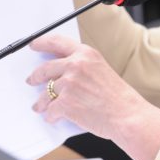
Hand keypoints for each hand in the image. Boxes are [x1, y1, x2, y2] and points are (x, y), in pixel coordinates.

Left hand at [27, 34, 159, 159]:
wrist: (127, 114)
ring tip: (41, 107)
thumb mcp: (101, 69)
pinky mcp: (64, 103)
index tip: (34, 45)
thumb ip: (82, 66)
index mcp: (86, 54)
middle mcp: (75, 65)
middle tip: (32, 80)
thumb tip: (61, 73)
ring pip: (44, 93)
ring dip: (41, 102)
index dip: (41, 43)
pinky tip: (54, 118)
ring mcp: (69, 84)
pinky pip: (49, 110)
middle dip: (35, 76)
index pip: (57, 42)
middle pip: (45, 69)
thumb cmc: (118, 96)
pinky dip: (51, 116)